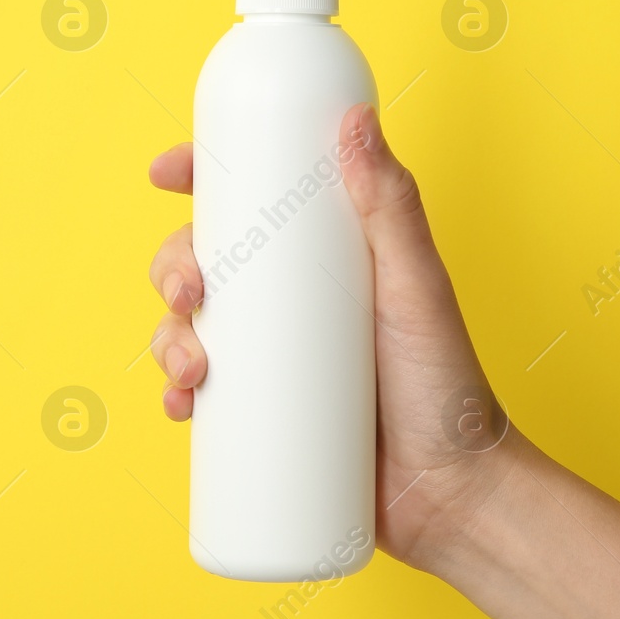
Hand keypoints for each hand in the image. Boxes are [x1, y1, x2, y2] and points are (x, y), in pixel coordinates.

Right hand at [146, 102, 526, 570]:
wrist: (453, 497)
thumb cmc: (450, 388)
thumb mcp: (418, 288)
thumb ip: (393, 207)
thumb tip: (356, 121)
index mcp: (327, 257)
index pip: (254, 200)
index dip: (201, 179)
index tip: (167, 172)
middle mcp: (294, 302)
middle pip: (206, 260)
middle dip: (172, 267)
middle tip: (189, 290)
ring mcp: (275, 360)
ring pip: (189, 327)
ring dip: (166, 337)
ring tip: (194, 369)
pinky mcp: (262, 417)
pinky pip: (197, 395)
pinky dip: (175, 393)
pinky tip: (180, 406)